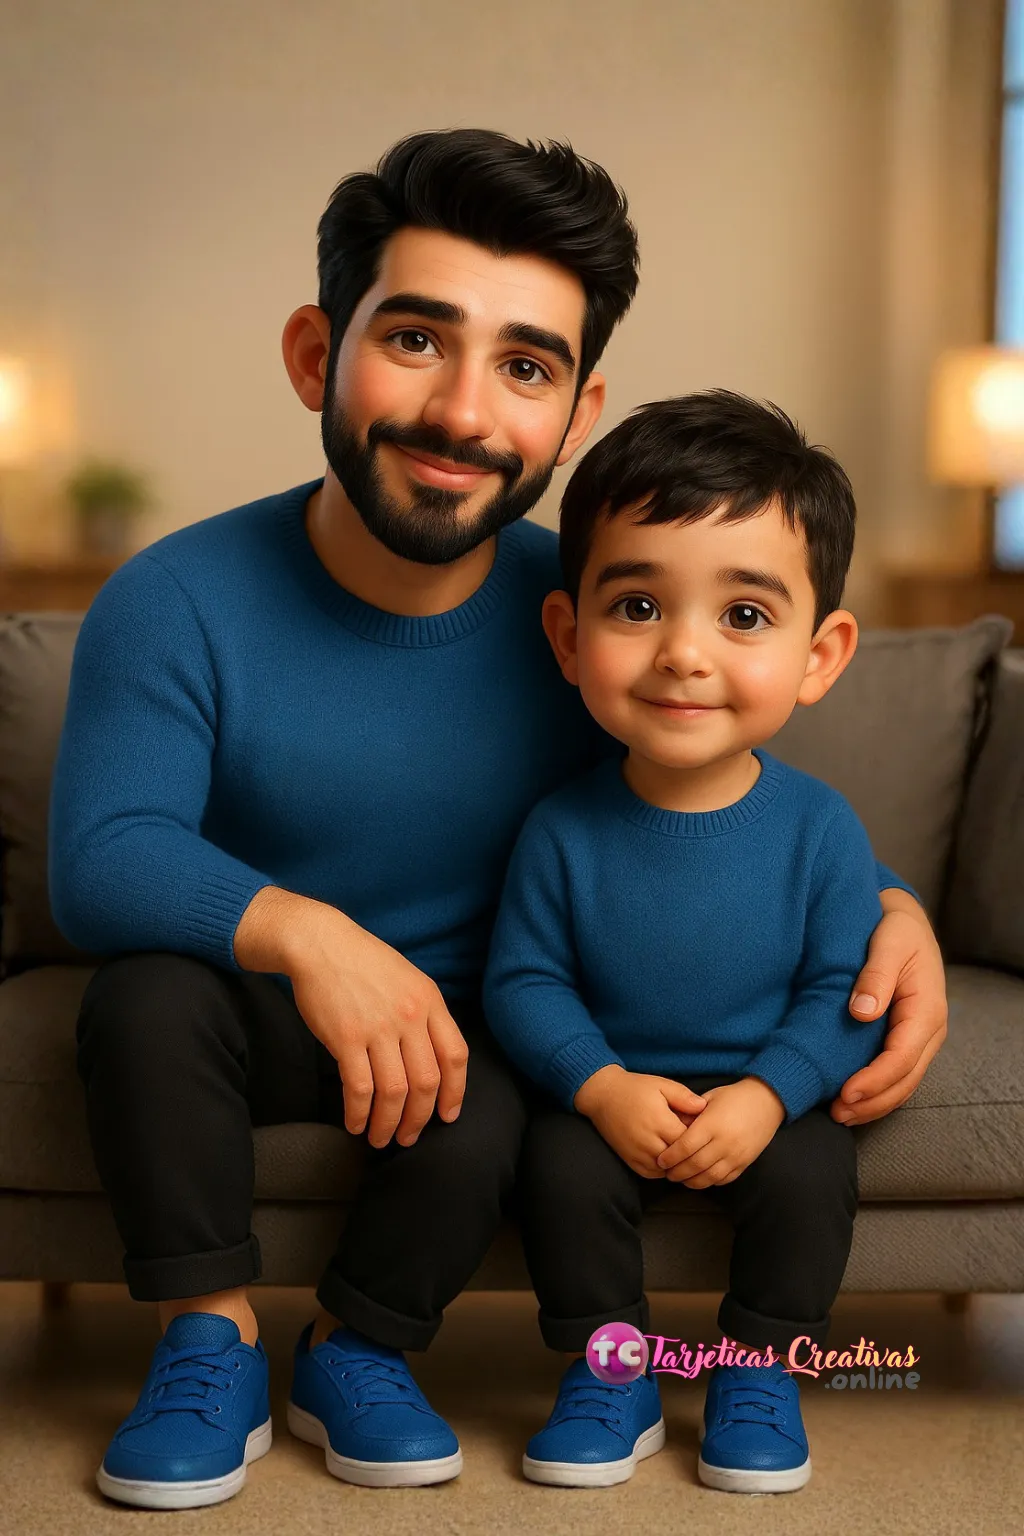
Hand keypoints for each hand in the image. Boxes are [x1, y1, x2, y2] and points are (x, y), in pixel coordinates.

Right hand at [235, 887, 467, 1148]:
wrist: (320, 942)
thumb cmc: (364, 962)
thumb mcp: (409, 980)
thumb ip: (425, 1015)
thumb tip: (433, 1060)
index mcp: (430, 1001)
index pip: (455, 1056)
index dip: (455, 1092)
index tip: (447, 1115)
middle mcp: (410, 1016)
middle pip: (426, 1081)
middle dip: (419, 1118)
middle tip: (409, 1137)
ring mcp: (378, 1028)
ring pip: (394, 1091)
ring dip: (389, 1124)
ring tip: (380, 1138)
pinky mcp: (346, 1037)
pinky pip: (359, 1087)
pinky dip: (359, 1112)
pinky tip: (355, 1123)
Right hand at [574, 1066, 706, 1177]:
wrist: (602, 1095)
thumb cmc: (634, 1088)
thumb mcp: (662, 1085)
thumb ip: (684, 1097)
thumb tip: (703, 1108)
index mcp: (660, 1121)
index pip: (689, 1141)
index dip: (698, 1138)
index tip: (701, 1130)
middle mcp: (648, 1141)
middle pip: (679, 1158)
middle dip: (688, 1153)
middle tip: (695, 1143)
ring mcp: (637, 1153)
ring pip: (667, 1170)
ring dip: (676, 1164)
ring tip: (682, 1152)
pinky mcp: (629, 1160)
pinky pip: (652, 1174)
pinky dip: (662, 1170)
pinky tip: (667, 1158)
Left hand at [656, 1078, 784, 1186]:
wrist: (767, 1101)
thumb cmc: (734, 1097)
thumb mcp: (709, 1097)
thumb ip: (691, 1112)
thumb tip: (671, 1126)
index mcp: (712, 1124)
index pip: (686, 1146)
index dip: (671, 1156)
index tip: (661, 1160)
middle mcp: (725, 1142)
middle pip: (695, 1165)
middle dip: (677, 1172)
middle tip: (667, 1173)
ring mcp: (737, 1155)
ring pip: (710, 1177)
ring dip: (692, 1181)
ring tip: (681, 1179)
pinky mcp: (745, 1162)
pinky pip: (725, 1179)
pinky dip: (710, 1182)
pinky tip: (701, 1178)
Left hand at [835, 893, 947, 1125]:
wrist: (905, 922)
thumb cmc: (896, 930)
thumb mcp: (888, 943)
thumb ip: (876, 976)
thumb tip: (862, 1012)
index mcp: (927, 1010)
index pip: (901, 1058)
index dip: (874, 1080)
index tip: (846, 1092)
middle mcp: (929, 1031)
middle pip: (905, 1080)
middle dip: (873, 1102)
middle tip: (838, 1114)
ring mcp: (920, 1037)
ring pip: (903, 1083)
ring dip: (875, 1104)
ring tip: (841, 1115)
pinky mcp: (907, 1038)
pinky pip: (897, 1073)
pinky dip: (878, 1092)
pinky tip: (853, 1100)